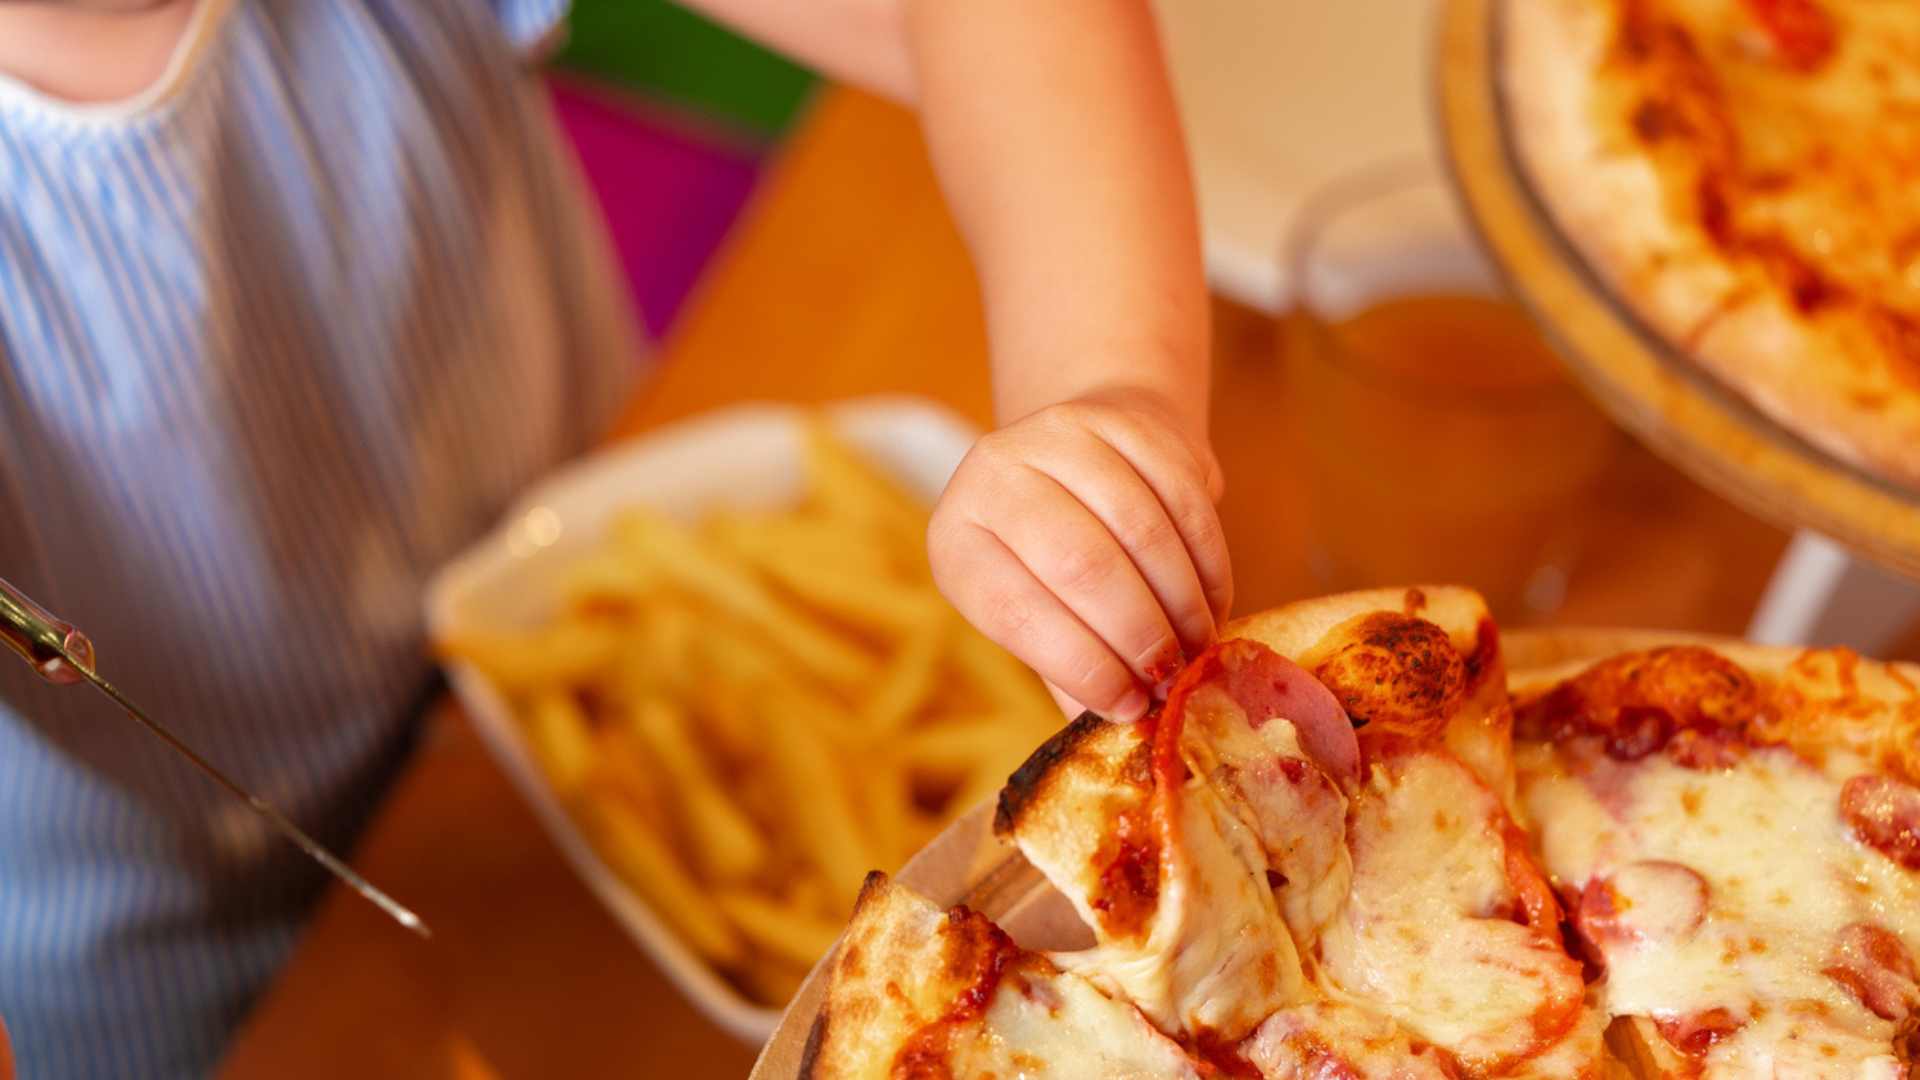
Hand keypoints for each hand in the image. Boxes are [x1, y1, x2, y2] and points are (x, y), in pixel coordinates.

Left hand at [928, 387, 1231, 722]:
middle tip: (1174, 681)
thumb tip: (1117, 736)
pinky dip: (1207, 561)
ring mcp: (1057, 435)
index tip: (1130, 706)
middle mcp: (991, 473)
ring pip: (1140, 529)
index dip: (1080, 665)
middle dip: (1138, 634)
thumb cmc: (1052, 558)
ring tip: (1198, 647)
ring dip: (1181, 601)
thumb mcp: (1036, 611)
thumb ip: (1070, 669)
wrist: (1084, 454)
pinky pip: (1182, 495)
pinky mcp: (1121, 418)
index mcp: (956, 539)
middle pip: (1081, 564)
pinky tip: (1213, 601)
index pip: (1014, 609)